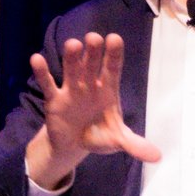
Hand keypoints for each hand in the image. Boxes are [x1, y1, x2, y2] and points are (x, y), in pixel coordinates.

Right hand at [24, 32, 160, 189]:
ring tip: (73, 44)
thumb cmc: (99, 134)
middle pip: (92, 64)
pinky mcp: (54, 99)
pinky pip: (48, 84)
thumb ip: (134, 144)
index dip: (114, 54)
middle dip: (93, 52)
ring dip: (72, 57)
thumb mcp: (117, 140)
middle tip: (93, 38)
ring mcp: (71, 90)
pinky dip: (43, 72)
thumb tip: (157, 157)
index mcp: (108, 90)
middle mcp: (90, 84)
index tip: (114, 38)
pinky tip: (36, 58)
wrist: (74, 145)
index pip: (112, 68)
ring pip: (72, 69)